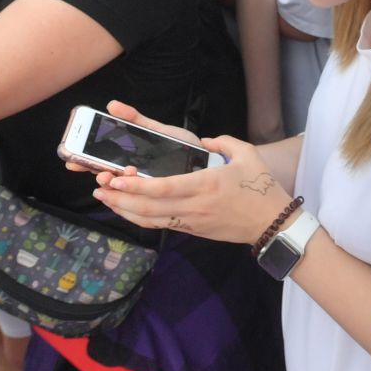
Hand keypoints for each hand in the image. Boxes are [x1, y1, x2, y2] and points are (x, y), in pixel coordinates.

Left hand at [88, 101, 296, 243]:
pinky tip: (127, 210)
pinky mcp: (192, 230)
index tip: (117, 179)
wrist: (271, 224)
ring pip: (149, 220)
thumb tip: (206, 140)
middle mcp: (194, 206)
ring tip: (105, 199)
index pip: (164, 188)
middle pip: (149, 208)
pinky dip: (139, 218)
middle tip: (100, 187)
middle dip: (120, 199)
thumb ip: (224, 142)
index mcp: (206, 185)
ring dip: (124, 210)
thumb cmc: (261, 188)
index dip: (137, 186)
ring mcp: (191, 221)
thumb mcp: (248, 154)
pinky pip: (159, 225)